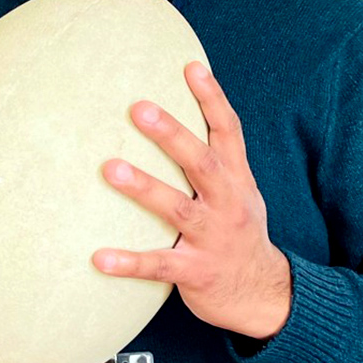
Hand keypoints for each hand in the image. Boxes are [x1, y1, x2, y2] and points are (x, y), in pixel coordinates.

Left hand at [93, 62, 291, 339]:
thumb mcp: (241, 191)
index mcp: (238, 180)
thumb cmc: (239, 233)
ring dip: (144, 187)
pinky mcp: (196, 272)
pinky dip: (129, 261)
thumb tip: (177, 113)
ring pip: (178, 209)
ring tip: (110, 168)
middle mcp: (228, 204)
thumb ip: (217, 159)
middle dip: (172, 135)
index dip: (212, 99)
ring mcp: (213, 238)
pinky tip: (99, 258)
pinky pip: (159, 265)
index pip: (229, 132)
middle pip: (202, 163)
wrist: (263, 295)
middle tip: (139, 109)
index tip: (191, 67)